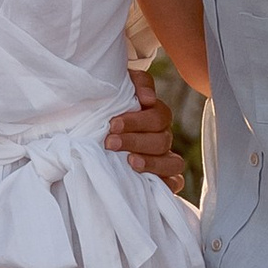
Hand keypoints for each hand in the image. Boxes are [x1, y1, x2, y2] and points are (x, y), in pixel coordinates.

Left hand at [106, 66, 185, 198]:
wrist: (91, 126)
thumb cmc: (107, 106)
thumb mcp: (120, 86)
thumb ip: (138, 84)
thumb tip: (149, 99)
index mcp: (155, 114)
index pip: (158, 116)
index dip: (138, 121)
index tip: (113, 125)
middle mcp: (162, 136)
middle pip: (162, 140)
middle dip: (135, 141)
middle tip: (110, 142)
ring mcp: (164, 158)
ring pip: (173, 162)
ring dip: (152, 163)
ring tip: (130, 162)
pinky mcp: (162, 178)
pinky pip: (175, 182)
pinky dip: (167, 184)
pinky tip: (148, 182)